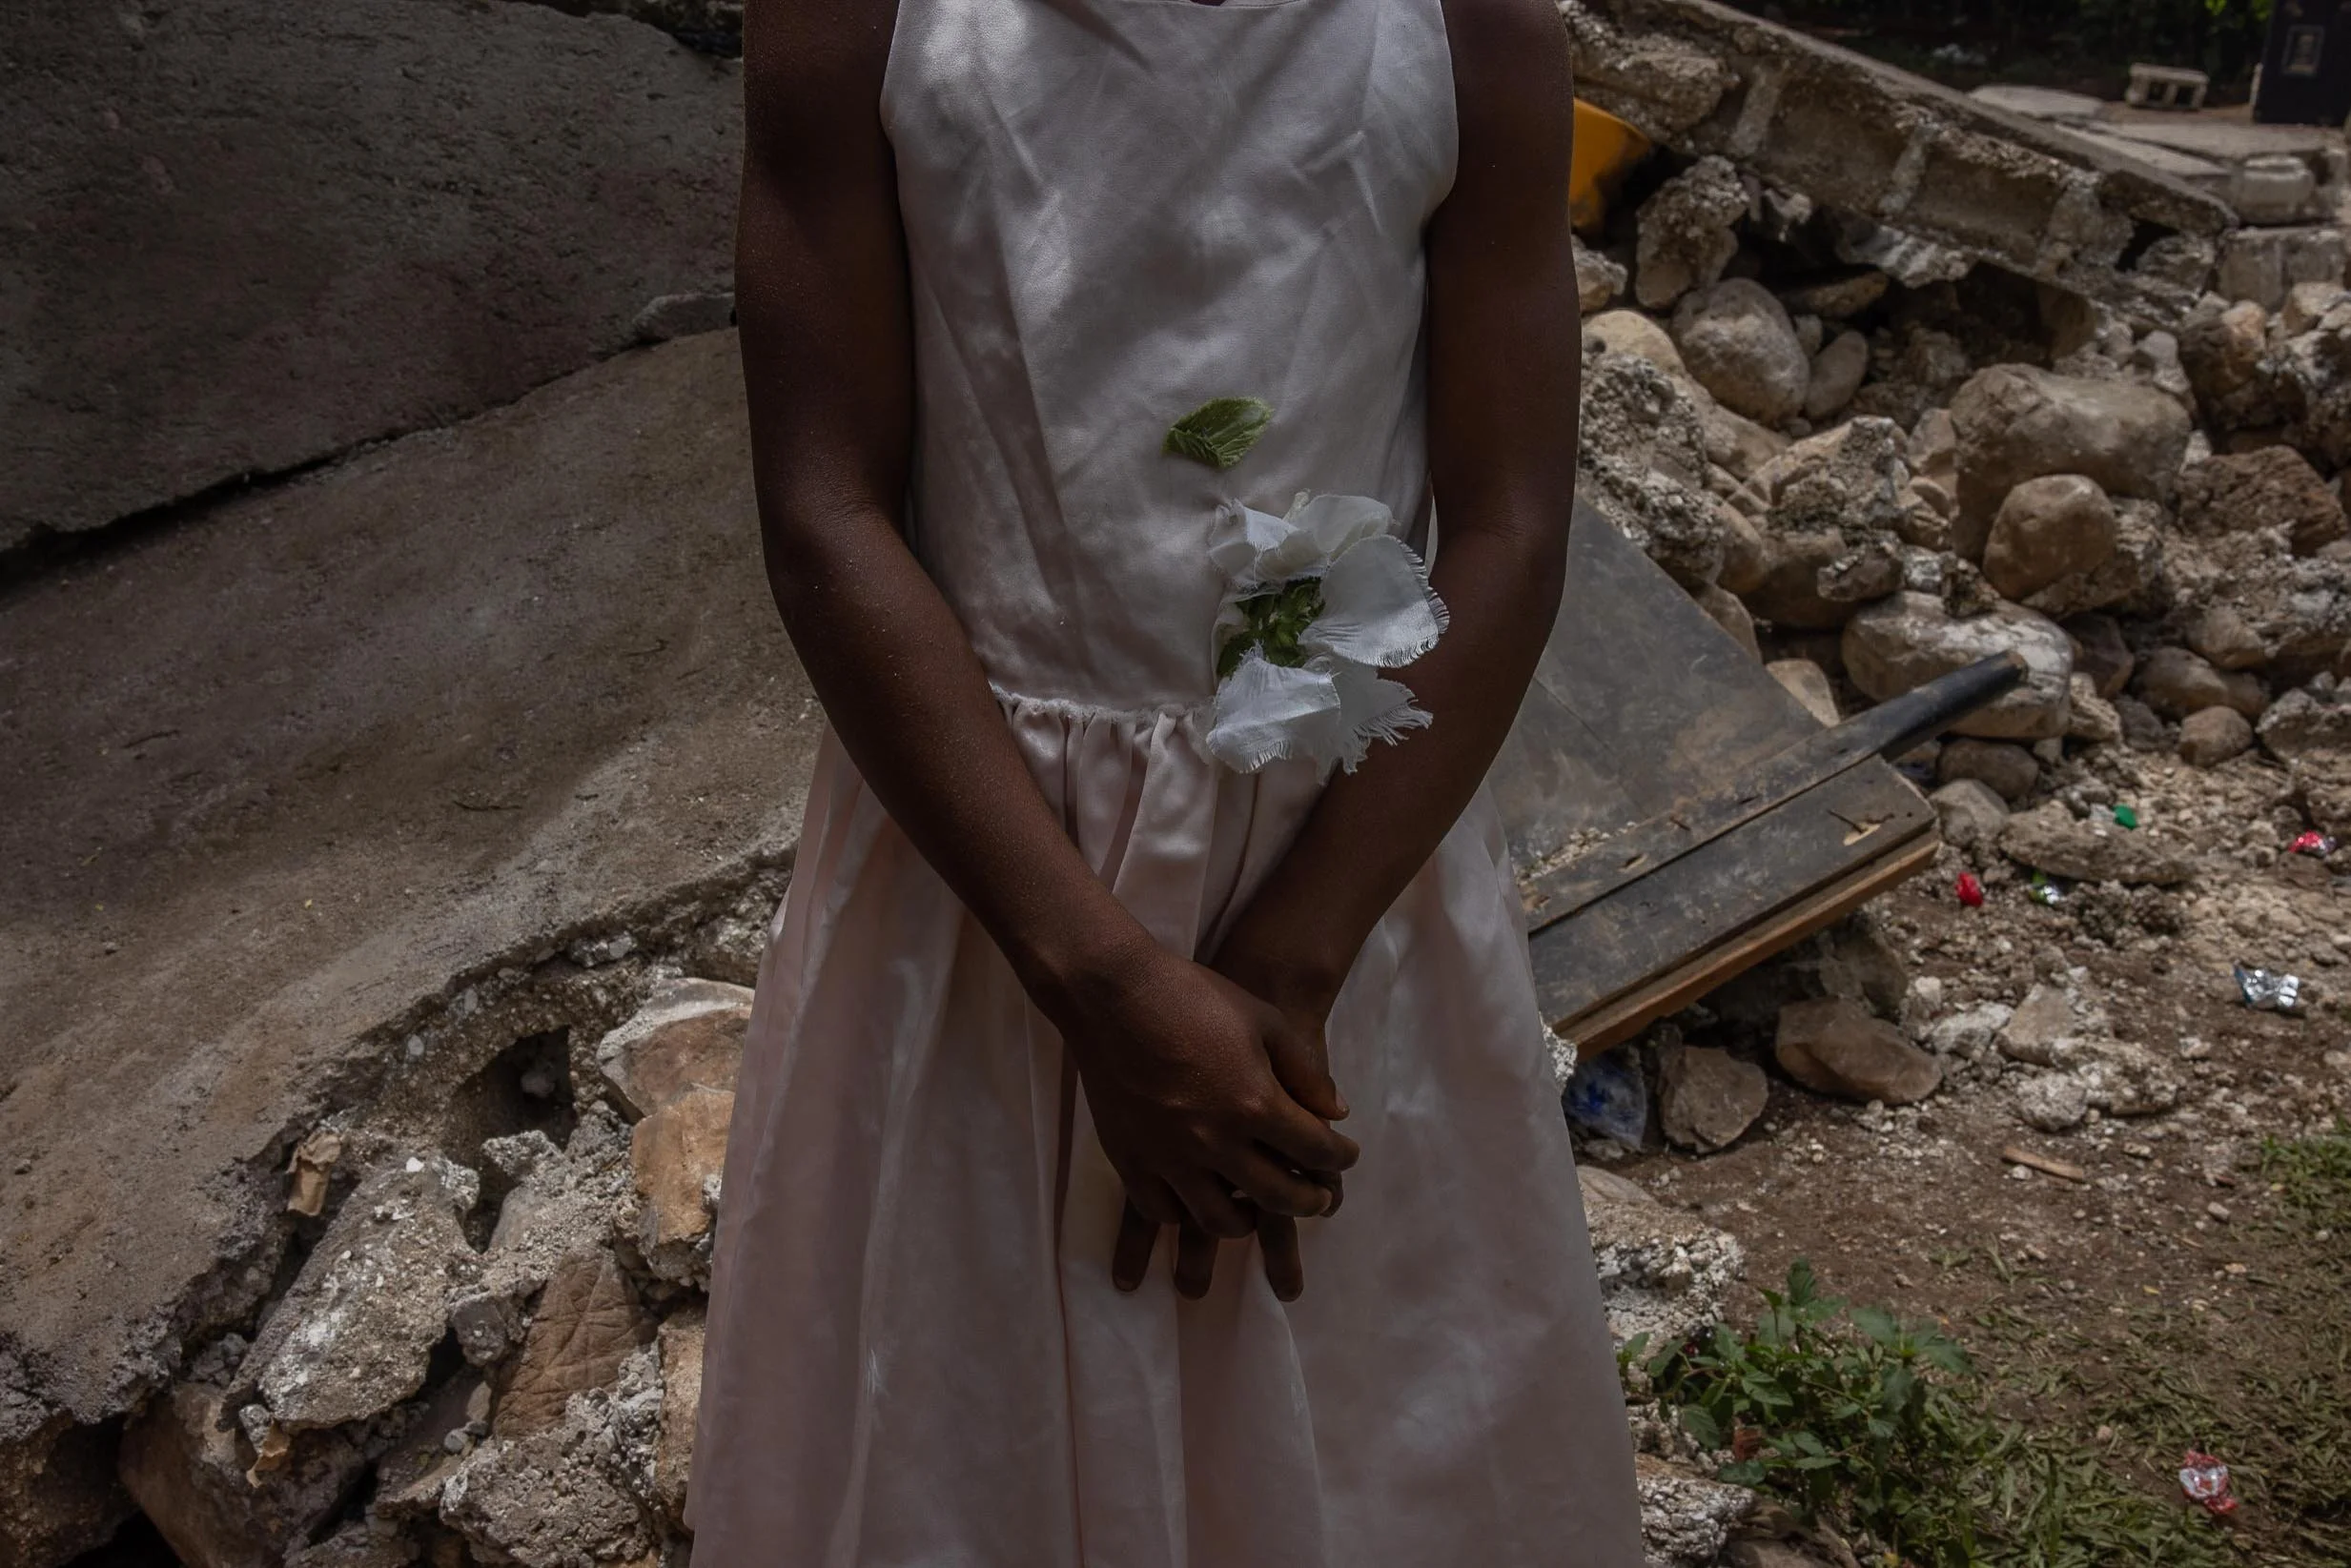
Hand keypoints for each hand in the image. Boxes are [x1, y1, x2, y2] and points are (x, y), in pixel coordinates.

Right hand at [1042, 937, 1356, 1292]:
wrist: (1112, 993)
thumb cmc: (1194, 997)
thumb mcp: (1264, 1020)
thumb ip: (1305, 1071)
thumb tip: (1337, 1113)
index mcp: (1256, 1104)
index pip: (1316, 1151)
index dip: (1340, 1158)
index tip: (1345, 1156)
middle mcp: (1216, 1142)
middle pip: (1279, 1197)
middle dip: (1310, 1201)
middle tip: (1317, 1197)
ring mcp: (1170, 1157)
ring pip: (1220, 1220)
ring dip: (1250, 1219)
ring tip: (1257, 1207)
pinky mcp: (1130, 1160)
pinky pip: (1162, 1211)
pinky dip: (1186, 1213)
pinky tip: (1197, 1198)